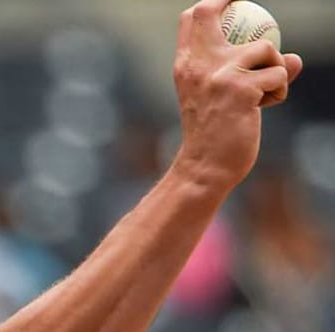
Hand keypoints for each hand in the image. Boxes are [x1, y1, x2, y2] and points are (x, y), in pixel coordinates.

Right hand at [170, 0, 302, 190]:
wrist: (205, 166)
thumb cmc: (213, 133)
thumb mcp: (218, 98)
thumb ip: (247, 73)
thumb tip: (293, 57)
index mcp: (186, 65)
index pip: (191, 20)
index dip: (212, 1)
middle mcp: (198, 64)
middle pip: (208, 11)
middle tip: (249, 3)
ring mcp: (219, 75)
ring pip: (266, 48)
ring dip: (275, 68)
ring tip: (264, 94)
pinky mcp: (242, 88)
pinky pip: (279, 75)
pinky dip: (279, 91)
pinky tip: (265, 107)